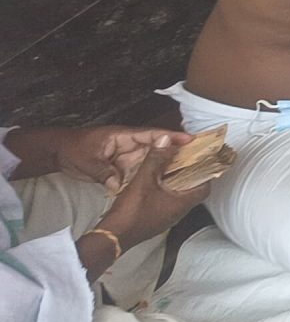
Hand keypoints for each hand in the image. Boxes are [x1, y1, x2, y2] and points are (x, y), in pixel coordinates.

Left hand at [55, 125, 186, 190]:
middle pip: (157, 148)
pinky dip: (150, 178)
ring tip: (186, 175)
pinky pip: (140, 173)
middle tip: (198, 160)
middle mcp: (130, 146)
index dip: (171, 137)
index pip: (151, 135)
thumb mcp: (87, 160)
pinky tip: (162, 186)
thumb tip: (117, 185)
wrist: (59, 153)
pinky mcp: (122, 168)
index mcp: (123, 137)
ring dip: (165, 167)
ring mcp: (127, 157)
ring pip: (150, 162)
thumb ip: (104, 172)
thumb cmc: (74, 149)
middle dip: (175, 152)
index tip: (190, 140)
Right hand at [98, 142, 208, 244]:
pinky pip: (165, 203)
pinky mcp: (154, 221)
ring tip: (169, 168)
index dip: (205, 173)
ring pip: (177, 197)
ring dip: (175, 183)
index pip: (205, 187)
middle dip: (189, 175)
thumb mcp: (143, 180)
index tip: (201, 161)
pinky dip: (164, 192)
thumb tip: (166, 140)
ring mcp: (166, 218)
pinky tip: (153, 184)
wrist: (112, 236)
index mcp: (182, 203)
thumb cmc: (130, 212)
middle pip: (192, 191)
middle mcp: (178, 213)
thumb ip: (155, 159)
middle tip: (185, 161)